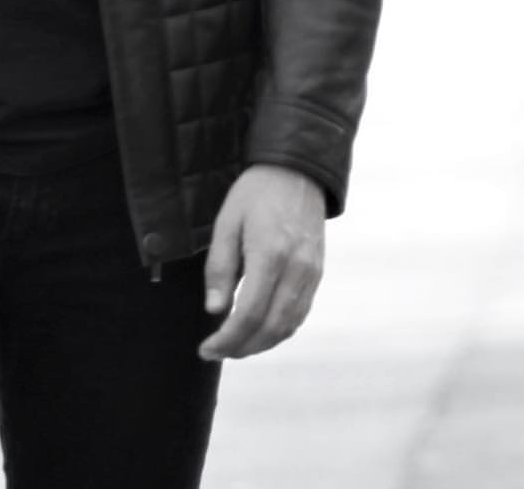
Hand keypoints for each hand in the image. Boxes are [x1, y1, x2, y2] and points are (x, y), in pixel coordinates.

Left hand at [198, 164, 324, 361]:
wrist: (297, 171)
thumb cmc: (255, 193)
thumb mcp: (227, 221)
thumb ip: (220, 267)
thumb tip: (215, 310)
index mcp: (271, 254)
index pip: (249, 314)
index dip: (227, 339)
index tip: (206, 349)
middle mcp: (296, 269)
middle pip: (271, 328)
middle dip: (241, 348)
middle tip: (217, 351)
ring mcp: (311, 273)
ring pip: (288, 326)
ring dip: (261, 344)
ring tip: (235, 345)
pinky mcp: (317, 274)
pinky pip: (299, 314)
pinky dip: (279, 330)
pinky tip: (259, 329)